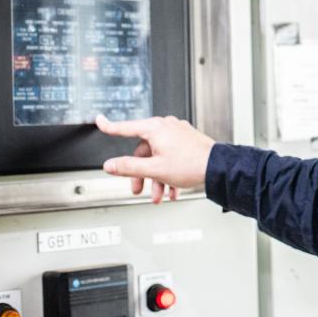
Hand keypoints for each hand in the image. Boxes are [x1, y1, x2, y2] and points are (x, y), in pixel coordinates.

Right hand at [96, 115, 214, 203]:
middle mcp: (166, 127)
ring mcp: (178, 133)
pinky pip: (170, 156)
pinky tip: (172, 190)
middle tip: (139, 190)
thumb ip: (128, 167)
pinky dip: (168, 173)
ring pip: (158, 156)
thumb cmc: (191, 165)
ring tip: (159, 195)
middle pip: (143, 150)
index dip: (110, 126)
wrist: (218, 168)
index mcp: (155, 129)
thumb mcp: (154, 169)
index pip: (125, 128)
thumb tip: (111, 165)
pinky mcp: (187, 141)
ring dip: (156, 178)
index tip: (100, 121)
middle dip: (141, 174)